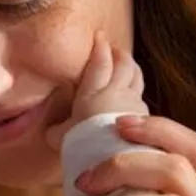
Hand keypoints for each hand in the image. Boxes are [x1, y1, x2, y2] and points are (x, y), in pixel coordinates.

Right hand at [45, 32, 148, 149]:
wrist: (112, 161)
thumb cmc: (83, 148)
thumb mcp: (61, 138)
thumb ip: (56, 130)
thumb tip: (50, 130)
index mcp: (92, 92)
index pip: (99, 61)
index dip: (100, 46)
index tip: (99, 35)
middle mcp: (116, 93)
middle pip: (123, 63)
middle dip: (118, 52)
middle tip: (114, 48)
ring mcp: (133, 103)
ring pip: (136, 76)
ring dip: (131, 66)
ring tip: (127, 63)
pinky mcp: (145, 116)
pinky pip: (142, 96)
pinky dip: (137, 90)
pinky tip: (134, 95)